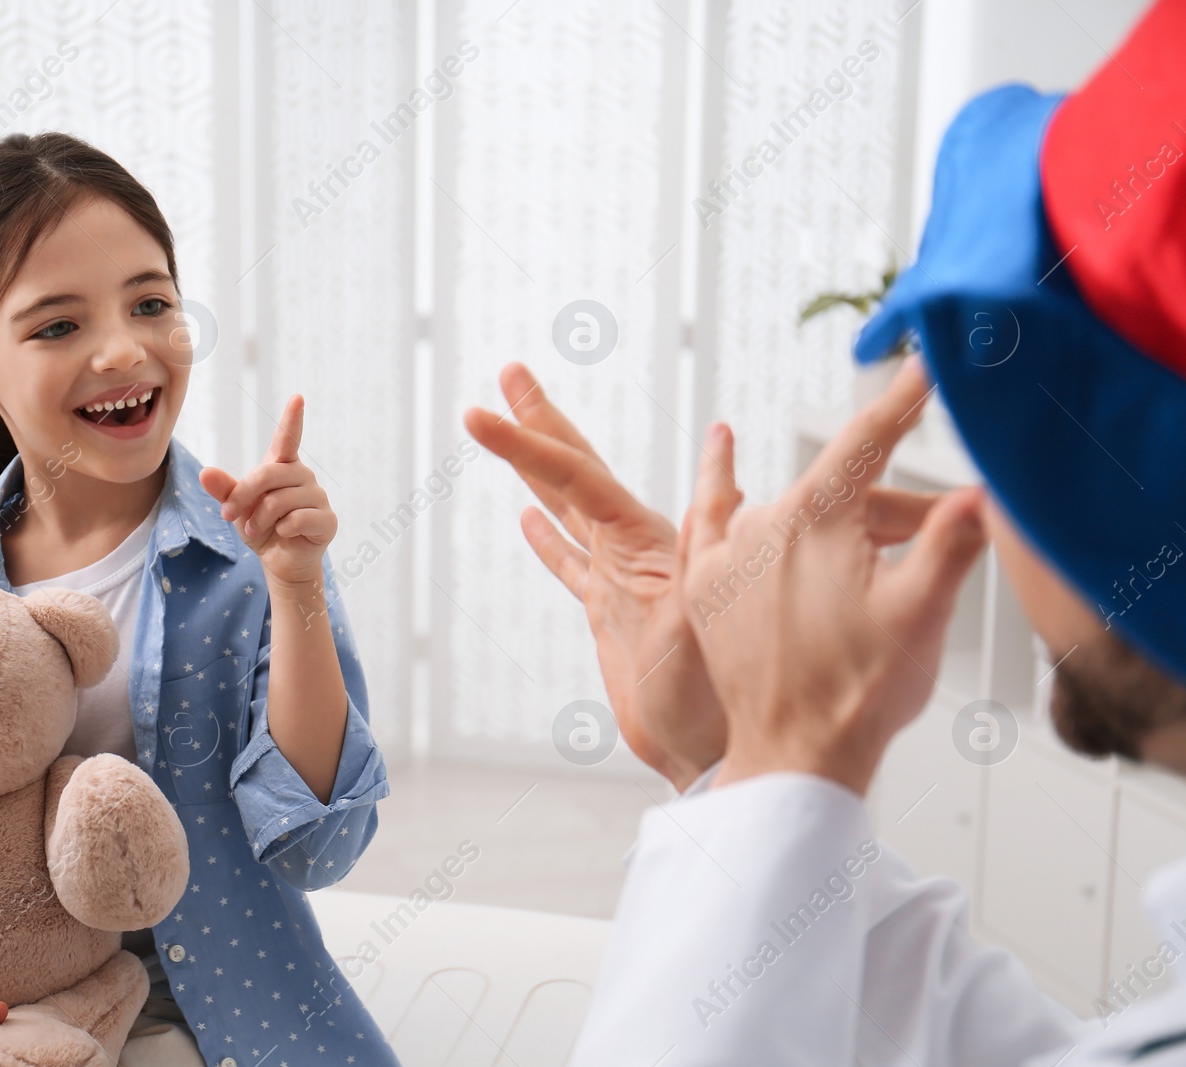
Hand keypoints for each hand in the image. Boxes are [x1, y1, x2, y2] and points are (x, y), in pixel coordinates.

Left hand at [200, 395, 337, 590]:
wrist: (279, 561)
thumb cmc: (261, 527)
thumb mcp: (237, 508)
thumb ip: (224, 490)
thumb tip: (205, 473)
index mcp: (282, 467)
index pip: (288, 439)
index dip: (293, 418)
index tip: (298, 398)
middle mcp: (302, 476)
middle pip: (268, 474)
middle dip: (243, 496)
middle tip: (228, 515)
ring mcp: (318, 497)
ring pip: (281, 500)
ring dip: (259, 519)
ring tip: (254, 529)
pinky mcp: (327, 520)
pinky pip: (299, 518)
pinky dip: (283, 529)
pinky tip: (283, 534)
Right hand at [464, 363, 724, 791]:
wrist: (718, 755)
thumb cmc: (719, 693)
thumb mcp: (709, 608)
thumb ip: (707, 532)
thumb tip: (722, 441)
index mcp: (647, 542)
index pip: (577, 477)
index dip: (528, 440)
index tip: (481, 409)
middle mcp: (632, 549)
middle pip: (574, 471)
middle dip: (541, 421)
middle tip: (510, 370)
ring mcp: (619, 580)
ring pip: (567, 508)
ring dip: (537, 466)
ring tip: (510, 425)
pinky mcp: (611, 616)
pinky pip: (570, 567)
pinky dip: (548, 541)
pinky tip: (525, 520)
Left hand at [683, 355, 986, 794]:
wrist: (793, 755)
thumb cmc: (858, 694)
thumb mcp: (921, 616)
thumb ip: (949, 543)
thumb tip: (981, 491)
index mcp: (815, 521)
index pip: (867, 442)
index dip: (902, 402)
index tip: (924, 364)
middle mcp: (761, 525)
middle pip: (837, 492)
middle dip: (887, 507)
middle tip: (928, 537)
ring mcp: (726, 555)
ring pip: (787, 511)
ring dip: (829, 517)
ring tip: (853, 543)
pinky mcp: (703, 586)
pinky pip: (707, 515)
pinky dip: (717, 480)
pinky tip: (720, 441)